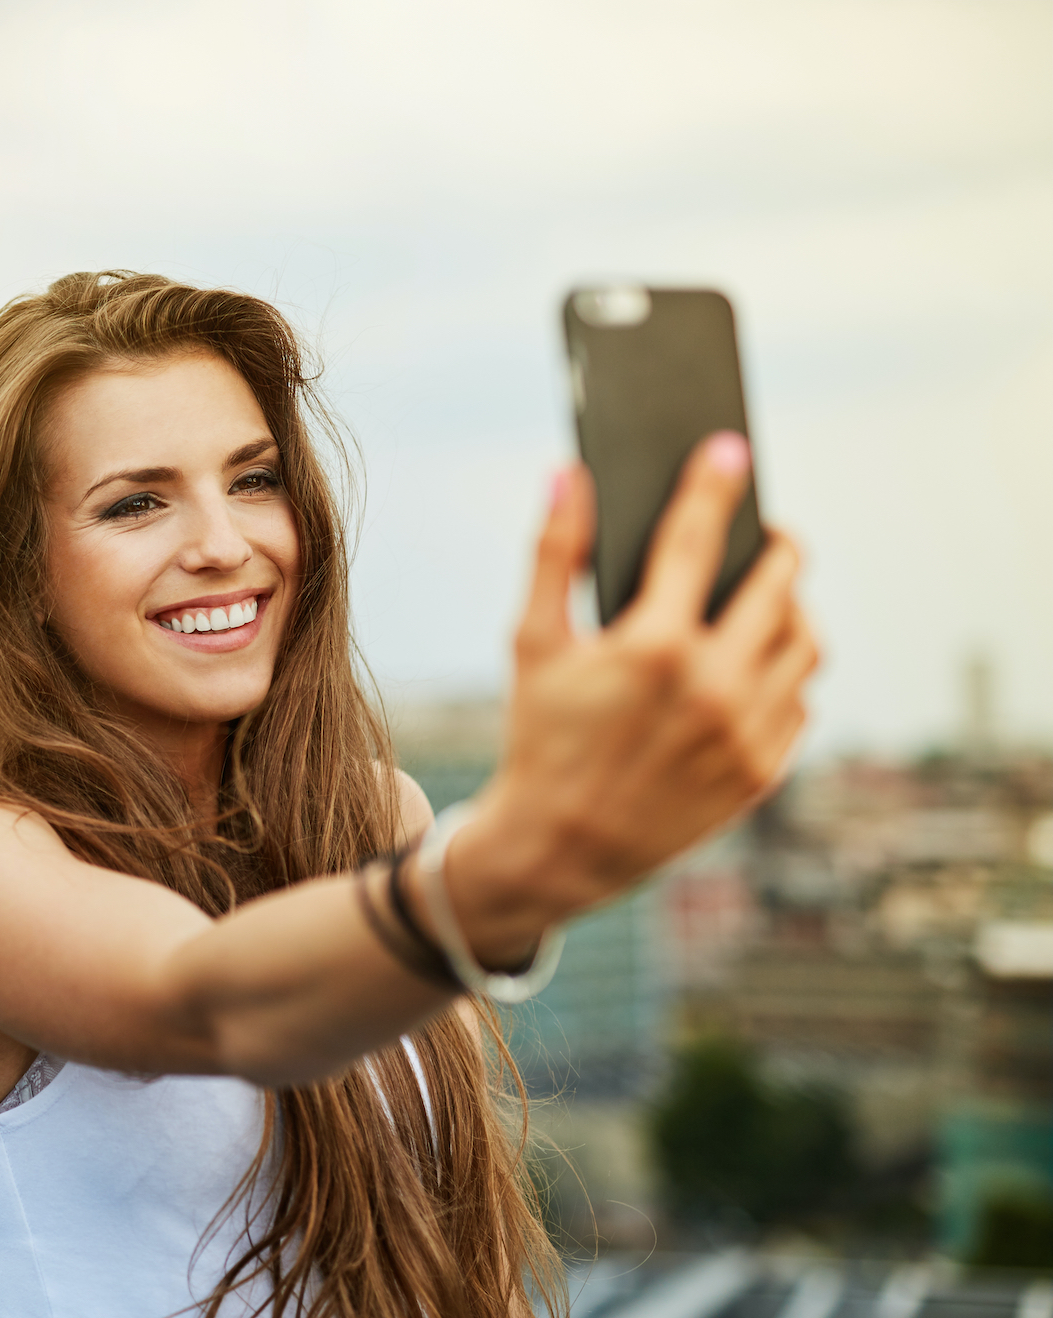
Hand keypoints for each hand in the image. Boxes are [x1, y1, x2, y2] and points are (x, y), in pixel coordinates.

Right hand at [442, 432, 818, 962]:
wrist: (560, 847)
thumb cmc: (539, 737)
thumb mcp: (532, 644)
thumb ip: (552, 554)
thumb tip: (567, 474)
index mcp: (653, 647)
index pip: (697, 540)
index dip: (714, 486)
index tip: (729, 450)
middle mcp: (713, 686)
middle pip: (780, 584)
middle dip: (779, 546)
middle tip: (768, 533)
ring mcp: (747, 732)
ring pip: (806, 643)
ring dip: (792, 610)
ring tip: (767, 601)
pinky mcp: (765, 771)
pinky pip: (802, 700)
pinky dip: (786, 672)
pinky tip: (755, 664)